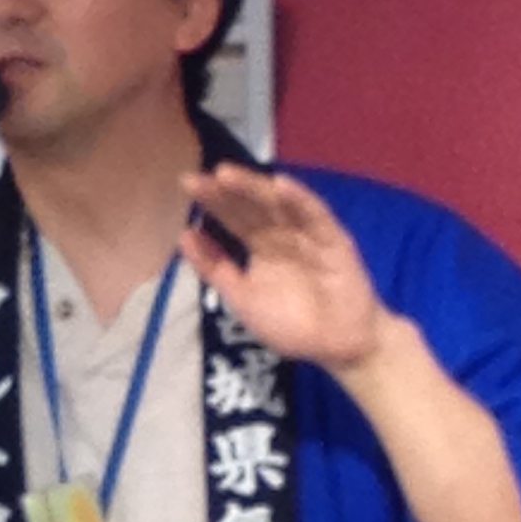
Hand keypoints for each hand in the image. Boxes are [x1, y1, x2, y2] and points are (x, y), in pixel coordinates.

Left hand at [179, 165, 387, 372]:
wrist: (336, 346)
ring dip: (254, 188)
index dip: (212, 201)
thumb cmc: (291, 323)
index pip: (234, 217)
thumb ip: (215, 268)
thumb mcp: (242, 298)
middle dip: (226, 192)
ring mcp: (308, 233)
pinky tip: (281, 185)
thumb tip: (184, 236)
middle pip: (251, 206)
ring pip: (278, 205)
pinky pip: (315, 216)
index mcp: (261, 245)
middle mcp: (282, 234)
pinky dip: (300, 200)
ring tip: (225, 174)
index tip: (187, 185)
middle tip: (196, 179)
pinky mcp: (334, 239)